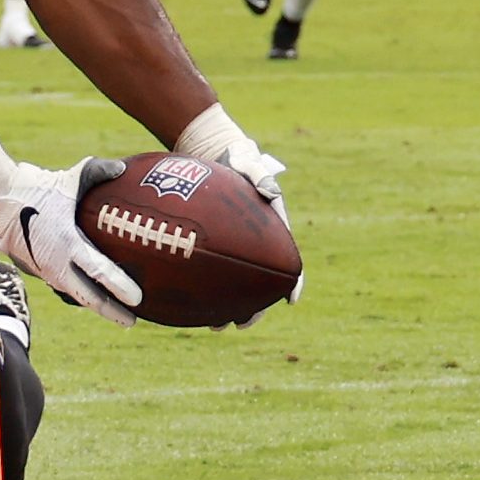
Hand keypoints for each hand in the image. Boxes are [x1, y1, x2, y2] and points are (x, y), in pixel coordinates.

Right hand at [0, 158, 141, 326]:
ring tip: (113, 309)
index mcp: (68, 245)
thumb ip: (99, 172)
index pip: (101, 273)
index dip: (121, 288)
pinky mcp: (32, 267)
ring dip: (93, 302)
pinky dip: (76, 290)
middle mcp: (55, 264)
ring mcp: (42, 269)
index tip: (139, 300)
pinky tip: (85, 289)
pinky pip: (59, 284)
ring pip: (73, 294)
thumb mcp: (70, 178)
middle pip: (88, 298)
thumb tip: (122, 169)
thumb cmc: (34, 187)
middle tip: (131, 321)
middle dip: (111, 311)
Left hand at [173, 109, 298, 318]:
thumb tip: (271, 192)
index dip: (292, 284)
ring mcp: (234, 248)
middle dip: (252, 309)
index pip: (289, 263)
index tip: (289, 301)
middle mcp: (256, 246)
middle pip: (259, 286)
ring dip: (227, 308)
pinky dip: (204, 292)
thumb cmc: (235, 158)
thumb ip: (260, 175)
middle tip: (238, 324)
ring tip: (213, 326)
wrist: (212, 153)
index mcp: (274, 231)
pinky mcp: (213, 247)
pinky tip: (188, 306)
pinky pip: (211, 275)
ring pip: (234, 287)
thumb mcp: (248, 162)